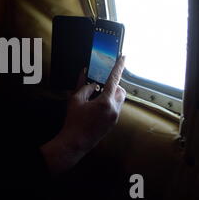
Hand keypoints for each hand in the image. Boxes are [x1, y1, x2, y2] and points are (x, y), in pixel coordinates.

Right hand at [40, 56, 126, 174]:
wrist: (76, 142)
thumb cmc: (74, 121)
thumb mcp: (75, 100)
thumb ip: (83, 85)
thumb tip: (87, 76)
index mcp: (105, 102)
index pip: (114, 80)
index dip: (119, 67)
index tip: (123, 57)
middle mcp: (114, 109)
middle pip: (121, 91)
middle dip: (114, 85)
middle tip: (100, 84)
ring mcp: (115, 117)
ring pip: (119, 100)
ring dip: (111, 94)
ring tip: (96, 96)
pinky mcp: (112, 123)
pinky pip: (115, 108)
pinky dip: (108, 103)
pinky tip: (95, 107)